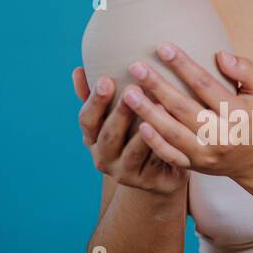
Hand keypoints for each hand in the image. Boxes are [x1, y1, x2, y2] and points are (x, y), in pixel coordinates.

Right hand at [72, 66, 189, 195]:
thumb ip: (96, 97)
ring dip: (145, 130)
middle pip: (109, 136)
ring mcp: (125, 173)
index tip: (106, 80)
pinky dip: (165, 146)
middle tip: (133, 90)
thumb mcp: (113, 117)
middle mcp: (103, 159)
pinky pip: (157, 163)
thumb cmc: (133, 136)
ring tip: (159, 107)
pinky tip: (175, 129)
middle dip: (120, 113)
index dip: (95, 102)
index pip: (87, 120)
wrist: (156, 174)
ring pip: (134, 152)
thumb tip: (78, 70)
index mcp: (92, 140)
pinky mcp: (149, 183)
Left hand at [119, 44, 252, 179]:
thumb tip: (220, 55)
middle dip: (158, 86)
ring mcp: (207, 154)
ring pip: (173, 132)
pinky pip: (171, 156)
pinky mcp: (195, 167)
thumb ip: (247, 70)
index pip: (206, 85)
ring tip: (129, 93)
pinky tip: (139, 126)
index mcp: (238, 114)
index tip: (163, 48)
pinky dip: (155, 143)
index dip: (184, 66)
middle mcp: (222, 135)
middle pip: (184, 108)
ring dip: (148, 112)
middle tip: (136, 67)